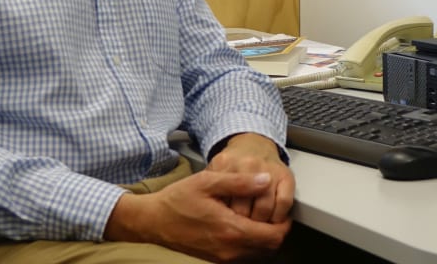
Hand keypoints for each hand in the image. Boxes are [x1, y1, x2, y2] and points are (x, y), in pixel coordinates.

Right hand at [104, 168, 291, 261]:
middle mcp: (230, 249)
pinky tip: (241, 225)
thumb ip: (239, 182)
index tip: (283, 210)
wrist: (153, 221)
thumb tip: (265, 180)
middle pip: (269, 248)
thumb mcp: (208, 182)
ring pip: (257, 253)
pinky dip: (249, 243)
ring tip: (257, 216)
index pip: (273, 236)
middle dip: (276, 230)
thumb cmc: (178, 200)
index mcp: (231, 229)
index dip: (284, 223)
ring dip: (263, 237)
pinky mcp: (216, 260)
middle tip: (273, 212)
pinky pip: (243, 255)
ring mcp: (222, 258)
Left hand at [207, 133, 294, 223]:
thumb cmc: (233, 164)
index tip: (226, 226)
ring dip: (261, 223)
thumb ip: (210, 189)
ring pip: (265, 208)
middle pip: (244, 209)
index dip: (224, 219)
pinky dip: (279, 216)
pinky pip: (284, 203)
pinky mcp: (286, 175)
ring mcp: (268, 169)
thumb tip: (210, 217)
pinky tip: (273, 218)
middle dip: (242, 224)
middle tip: (242, 229)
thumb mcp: (214, 172)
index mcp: (225, 164)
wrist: (253, 143)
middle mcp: (248, 164)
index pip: (223, 201)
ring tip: (257, 227)